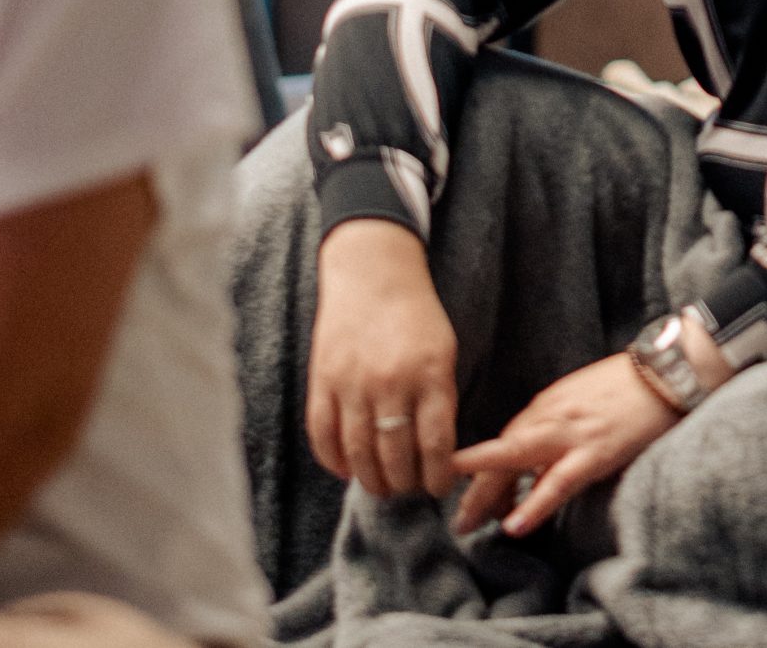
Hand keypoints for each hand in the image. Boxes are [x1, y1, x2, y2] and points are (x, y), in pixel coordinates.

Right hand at [308, 219, 458, 497]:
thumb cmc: (417, 317)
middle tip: (409, 492)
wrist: (372, 275)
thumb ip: (441, 399)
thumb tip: (436, 452)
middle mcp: (390, 382)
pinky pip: (323, 435)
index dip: (438, 475)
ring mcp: (351, 383)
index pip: (436, 442)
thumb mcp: (444, 352)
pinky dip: (334, 461)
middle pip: (395, 454)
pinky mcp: (321, 381)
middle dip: (405, 483)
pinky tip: (348, 470)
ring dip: (371, 479)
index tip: (440, 488)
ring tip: (382, 488)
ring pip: (358, 452)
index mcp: (430, 374)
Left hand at [452, 353, 678, 536]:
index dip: (482, 469)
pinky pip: (559, 482)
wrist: (669, 370)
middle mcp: (551, 415)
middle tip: (458, 521)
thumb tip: (541, 460)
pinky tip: (516, 525)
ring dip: (487, 493)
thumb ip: (559, 423)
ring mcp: (571, 433)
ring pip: (516, 462)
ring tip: (467, 523)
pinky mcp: (596, 451)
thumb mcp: (584, 398)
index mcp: (548, 403)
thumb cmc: (631, 386)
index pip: (505, 440)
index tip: (466, 493)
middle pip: (501, 453)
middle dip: (473, 488)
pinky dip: (535, 503)